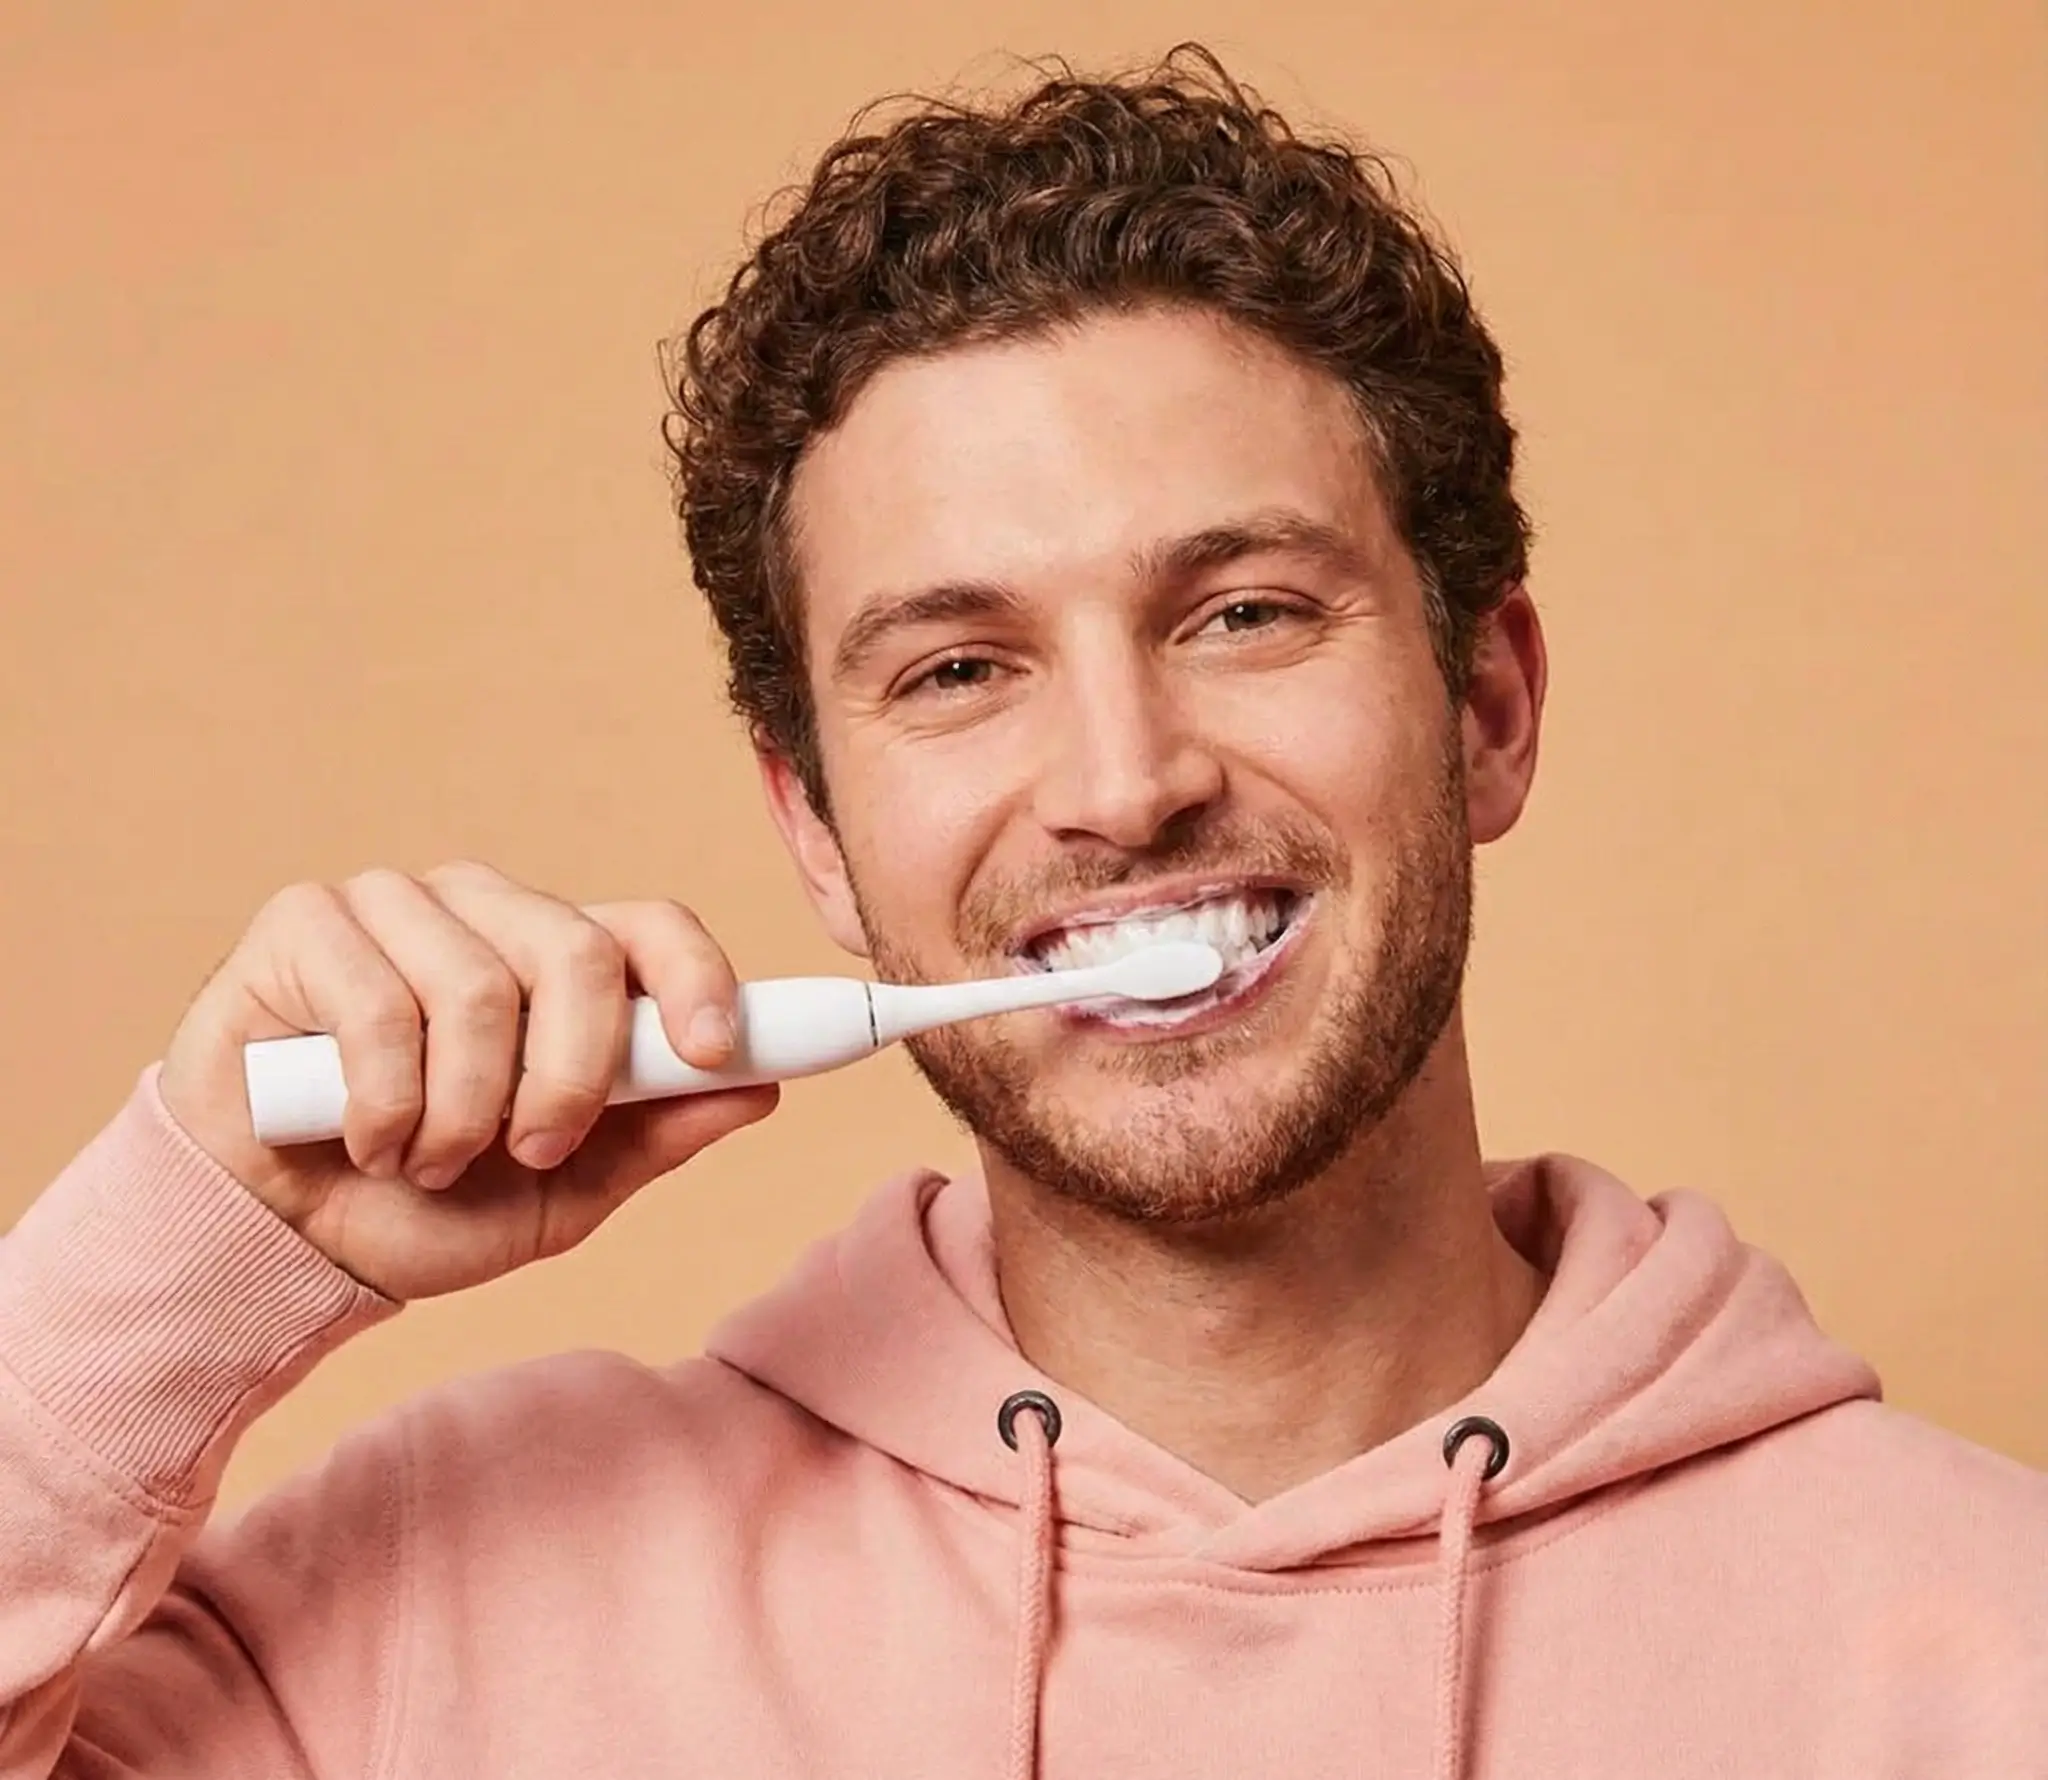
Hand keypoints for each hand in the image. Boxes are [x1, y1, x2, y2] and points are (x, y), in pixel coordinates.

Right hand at [157, 860, 777, 1300]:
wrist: (288, 1242)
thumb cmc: (427, 1203)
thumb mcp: (566, 1190)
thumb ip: (655, 1132)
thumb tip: (760, 1089)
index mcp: (560, 958)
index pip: (653, 927)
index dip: (698, 978)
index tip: (714, 1053)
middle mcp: (488, 912)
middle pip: (577, 952)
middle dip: (569, 1078)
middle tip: (532, 1151)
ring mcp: (397, 904)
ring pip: (479, 987)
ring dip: (460, 1111)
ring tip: (428, 1159)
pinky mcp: (307, 922)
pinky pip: (379, 1006)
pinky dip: (383, 1104)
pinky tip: (362, 1137)